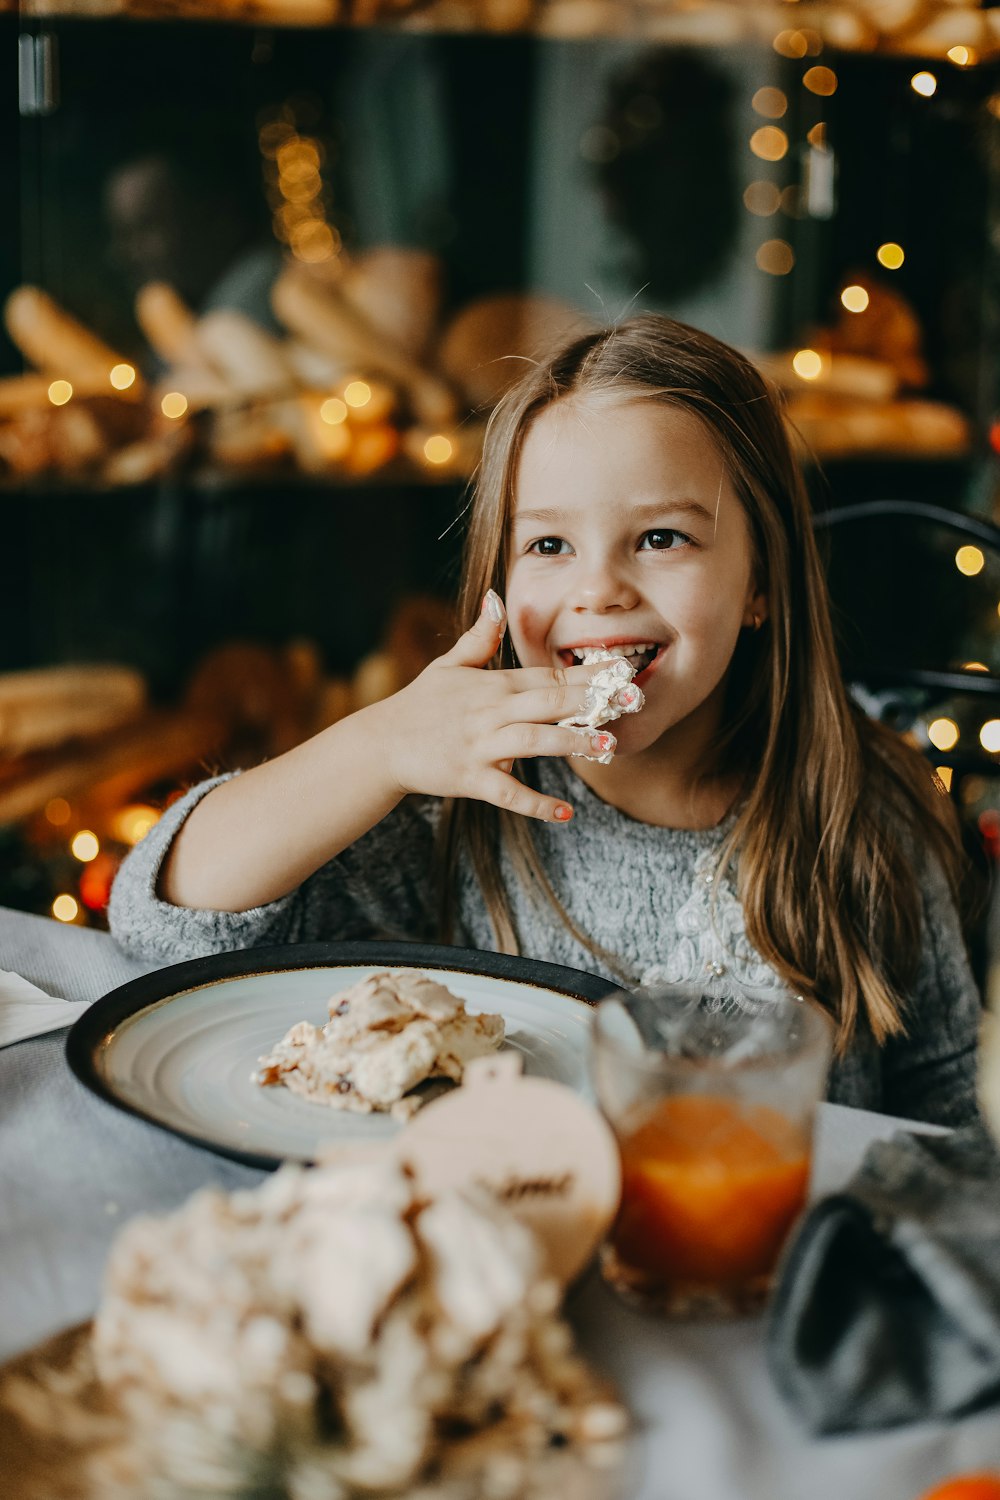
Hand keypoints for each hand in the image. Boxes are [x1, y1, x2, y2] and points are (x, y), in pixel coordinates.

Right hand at [370, 592, 612, 821]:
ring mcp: (480, 746)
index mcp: (492, 685)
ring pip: (534, 741)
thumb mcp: (449, 664)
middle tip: (632, 701)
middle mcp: (490, 712)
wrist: (381, 744)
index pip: (548, 675)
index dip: (587, 673)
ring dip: (572, 743)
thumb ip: (480, 635)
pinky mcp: (470, 778)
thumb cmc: (420, 704)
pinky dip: (536, 803)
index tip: (622, 671)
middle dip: (592, 701)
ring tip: (608, 747)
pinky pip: (507, 792)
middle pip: (548, 702)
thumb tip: (495, 596)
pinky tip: (566, 813)